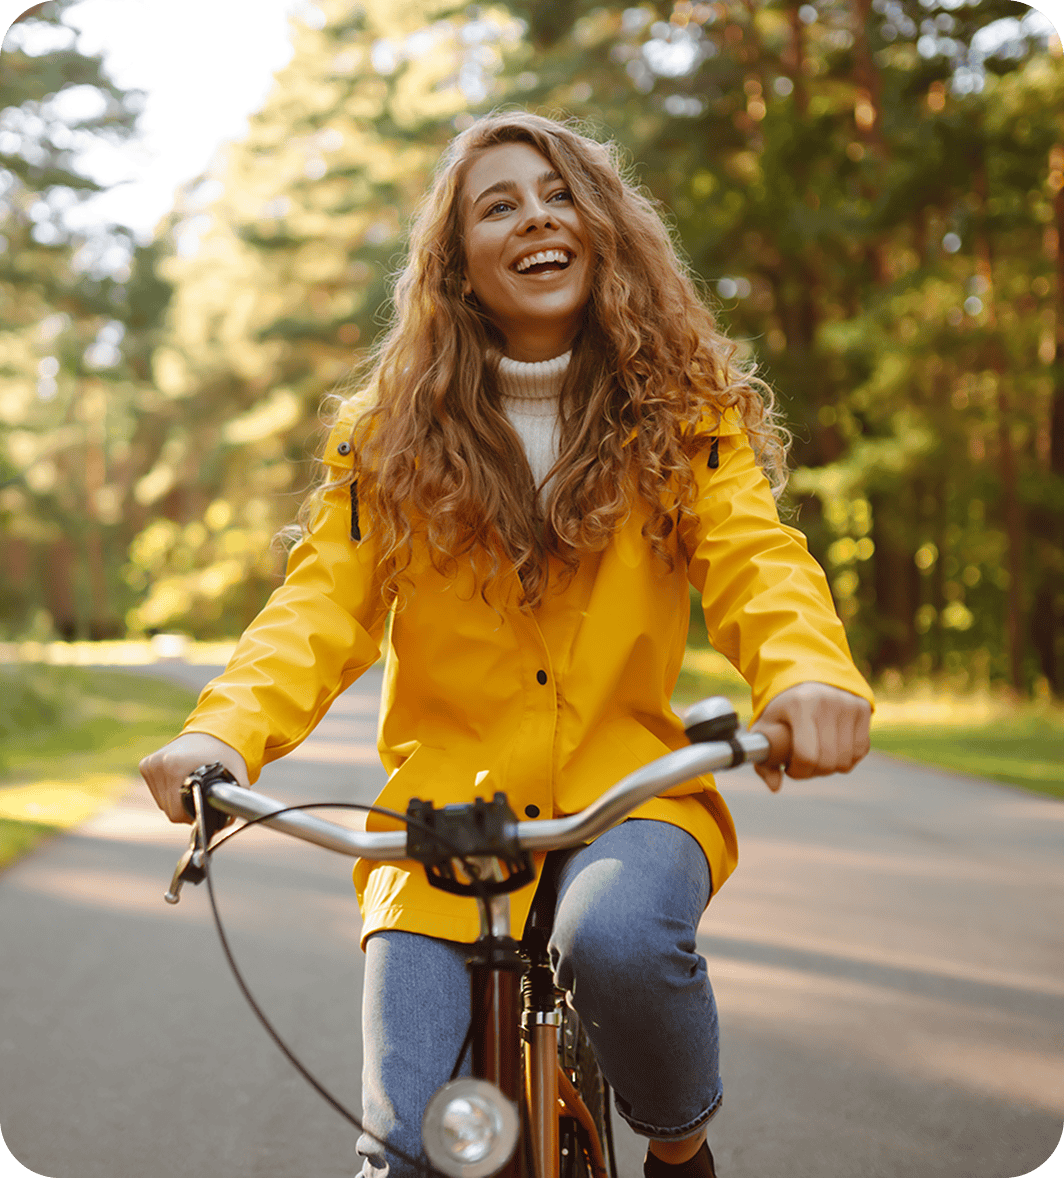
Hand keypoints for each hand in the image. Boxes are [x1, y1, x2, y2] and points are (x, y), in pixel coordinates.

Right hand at [139, 732, 249, 823]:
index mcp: (176, 765)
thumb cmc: (226, 756)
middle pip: (168, 808)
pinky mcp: (146, 764)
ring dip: (175, 799)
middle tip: (200, 794)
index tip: (204, 805)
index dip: (192, 814)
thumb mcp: (235, 778)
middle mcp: (160, 763)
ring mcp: (151, 763)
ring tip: (192, 784)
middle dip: (184, 807)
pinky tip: (181, 779)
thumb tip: (225, 824)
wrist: (214, 732)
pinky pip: (156, 791)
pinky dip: (168, 791)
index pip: (176, 812)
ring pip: (161, 801)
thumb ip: (232, 803)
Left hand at [748, 682, 870, 792]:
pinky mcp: (863, 708)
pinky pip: (861, 751)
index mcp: (800, 705)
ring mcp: (848, 704)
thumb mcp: (766, 727)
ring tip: (816, 754)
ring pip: (847, 761)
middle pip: (829, 762)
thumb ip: (764, 760)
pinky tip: (832, 748)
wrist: (806, 672)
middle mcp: (828, 702)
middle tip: (802, 763)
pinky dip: (847, 758)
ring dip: (831, 767)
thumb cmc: (782, 706)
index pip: (807, 756)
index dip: (799, 771)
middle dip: (813, 771)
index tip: (789, 766)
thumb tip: (775, 786)